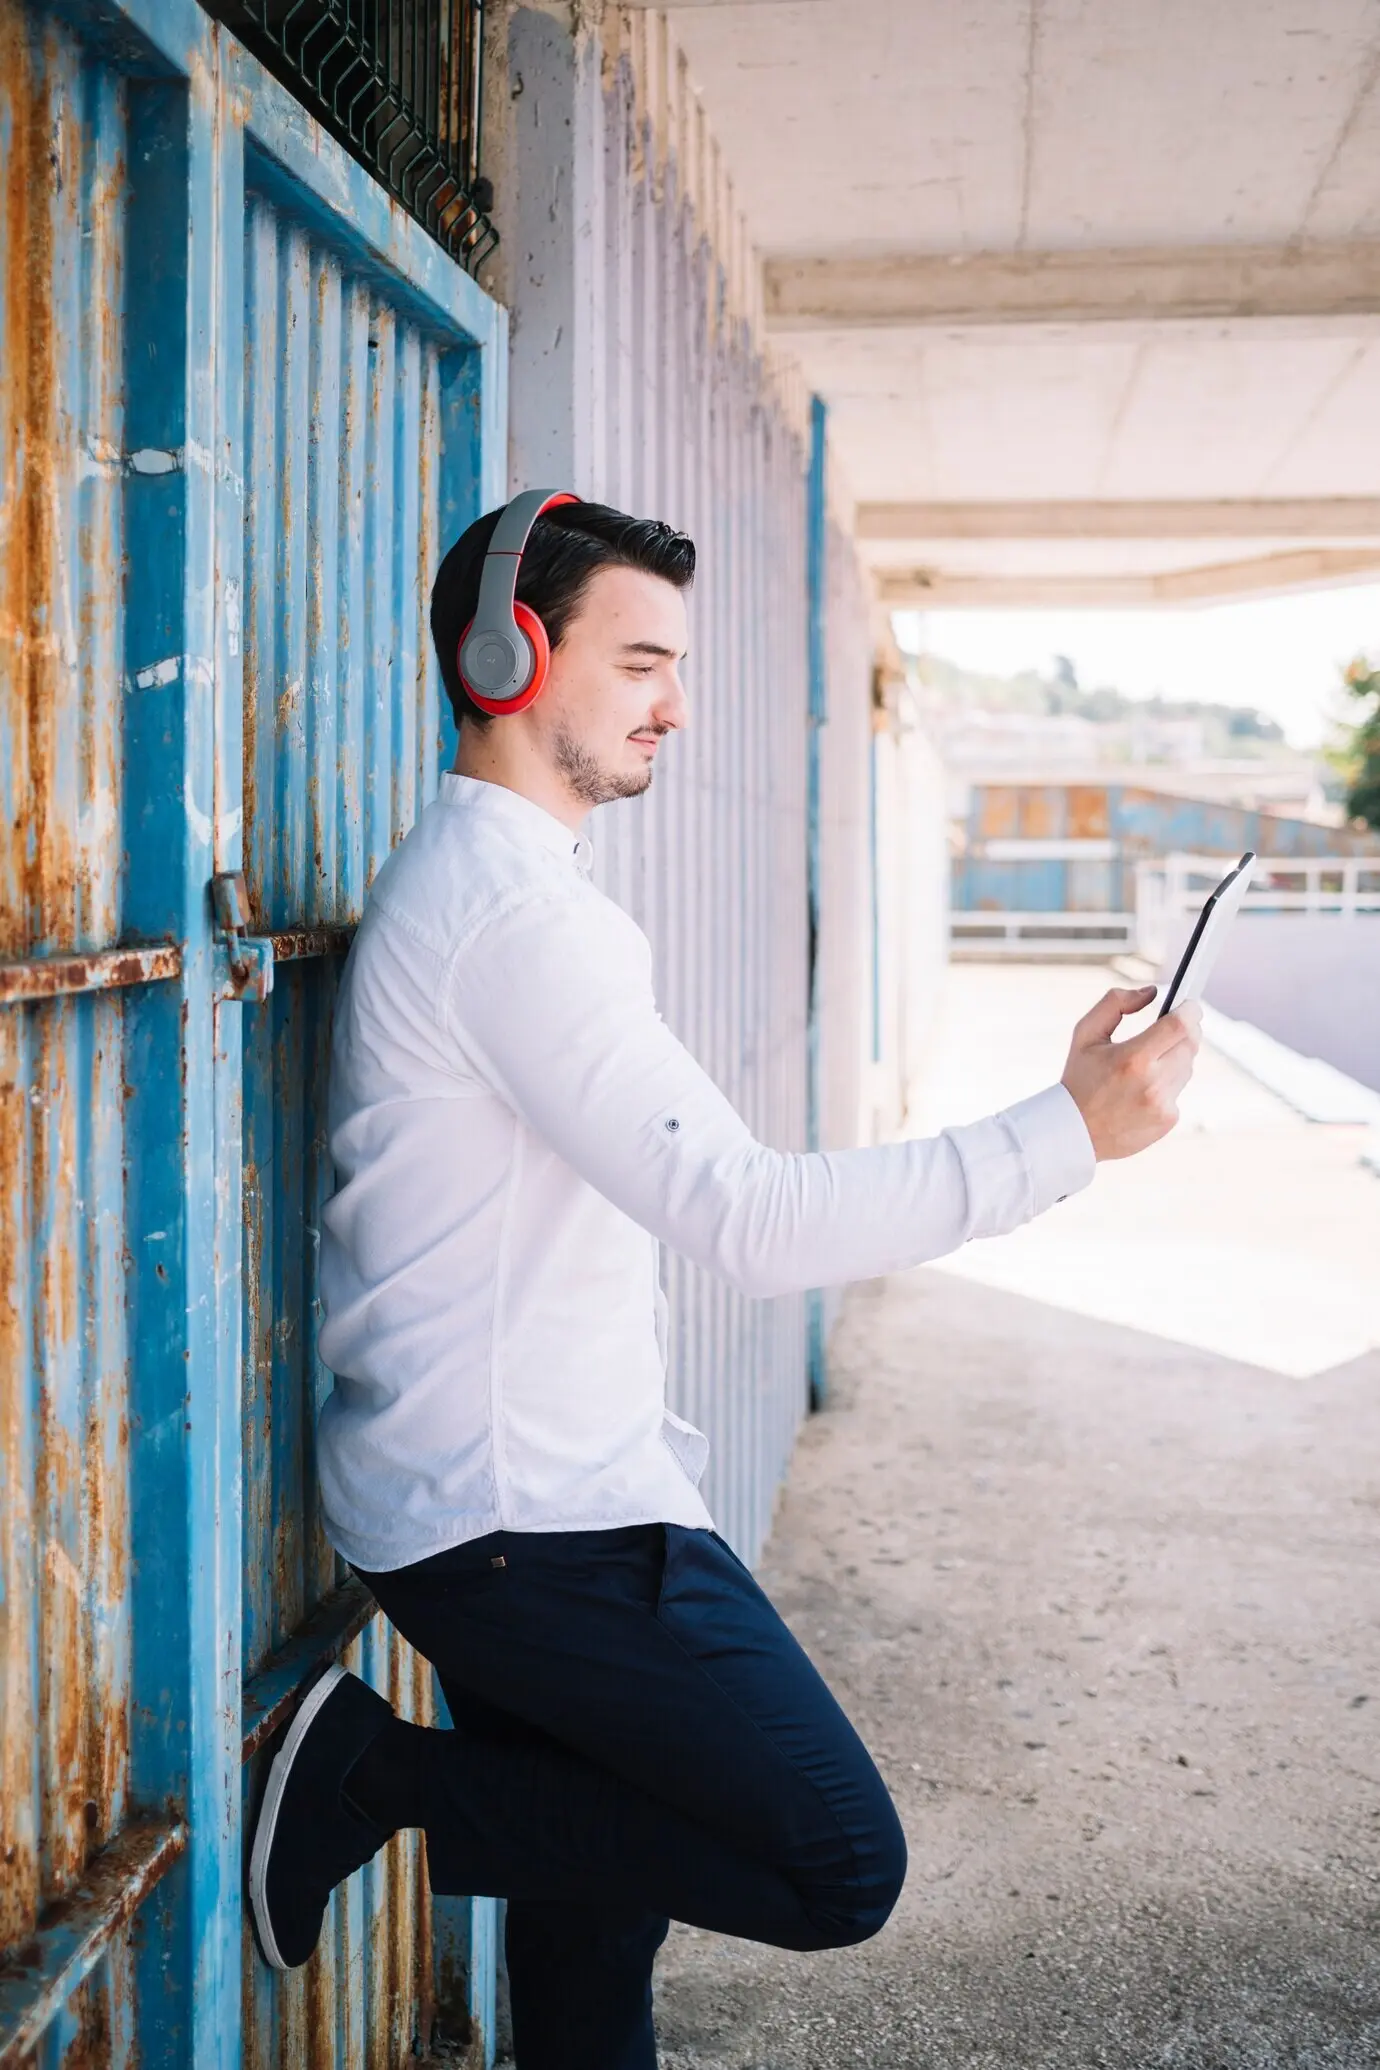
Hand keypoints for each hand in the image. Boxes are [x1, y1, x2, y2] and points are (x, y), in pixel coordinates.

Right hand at [1060, 985, 1202, 1160]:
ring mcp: (1163, 1105)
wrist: (1074, 1132)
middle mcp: (1152, 1083)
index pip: (1179, 1026)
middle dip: (1184, 1031)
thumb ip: (1115, 1004)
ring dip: (1175, 1057)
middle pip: (1190, 1044)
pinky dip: (1167, 1084)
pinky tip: (1142, 1090)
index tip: (1189, 1005)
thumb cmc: (1079, 1080)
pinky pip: (1179, 1090)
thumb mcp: (1085, 1035)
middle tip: (1170, 1028)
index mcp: (1132, 1059)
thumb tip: (1150, 992)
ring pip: (1187, 1067)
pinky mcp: (1168, 1120)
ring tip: (1146, 1064)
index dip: (1190, 1011)